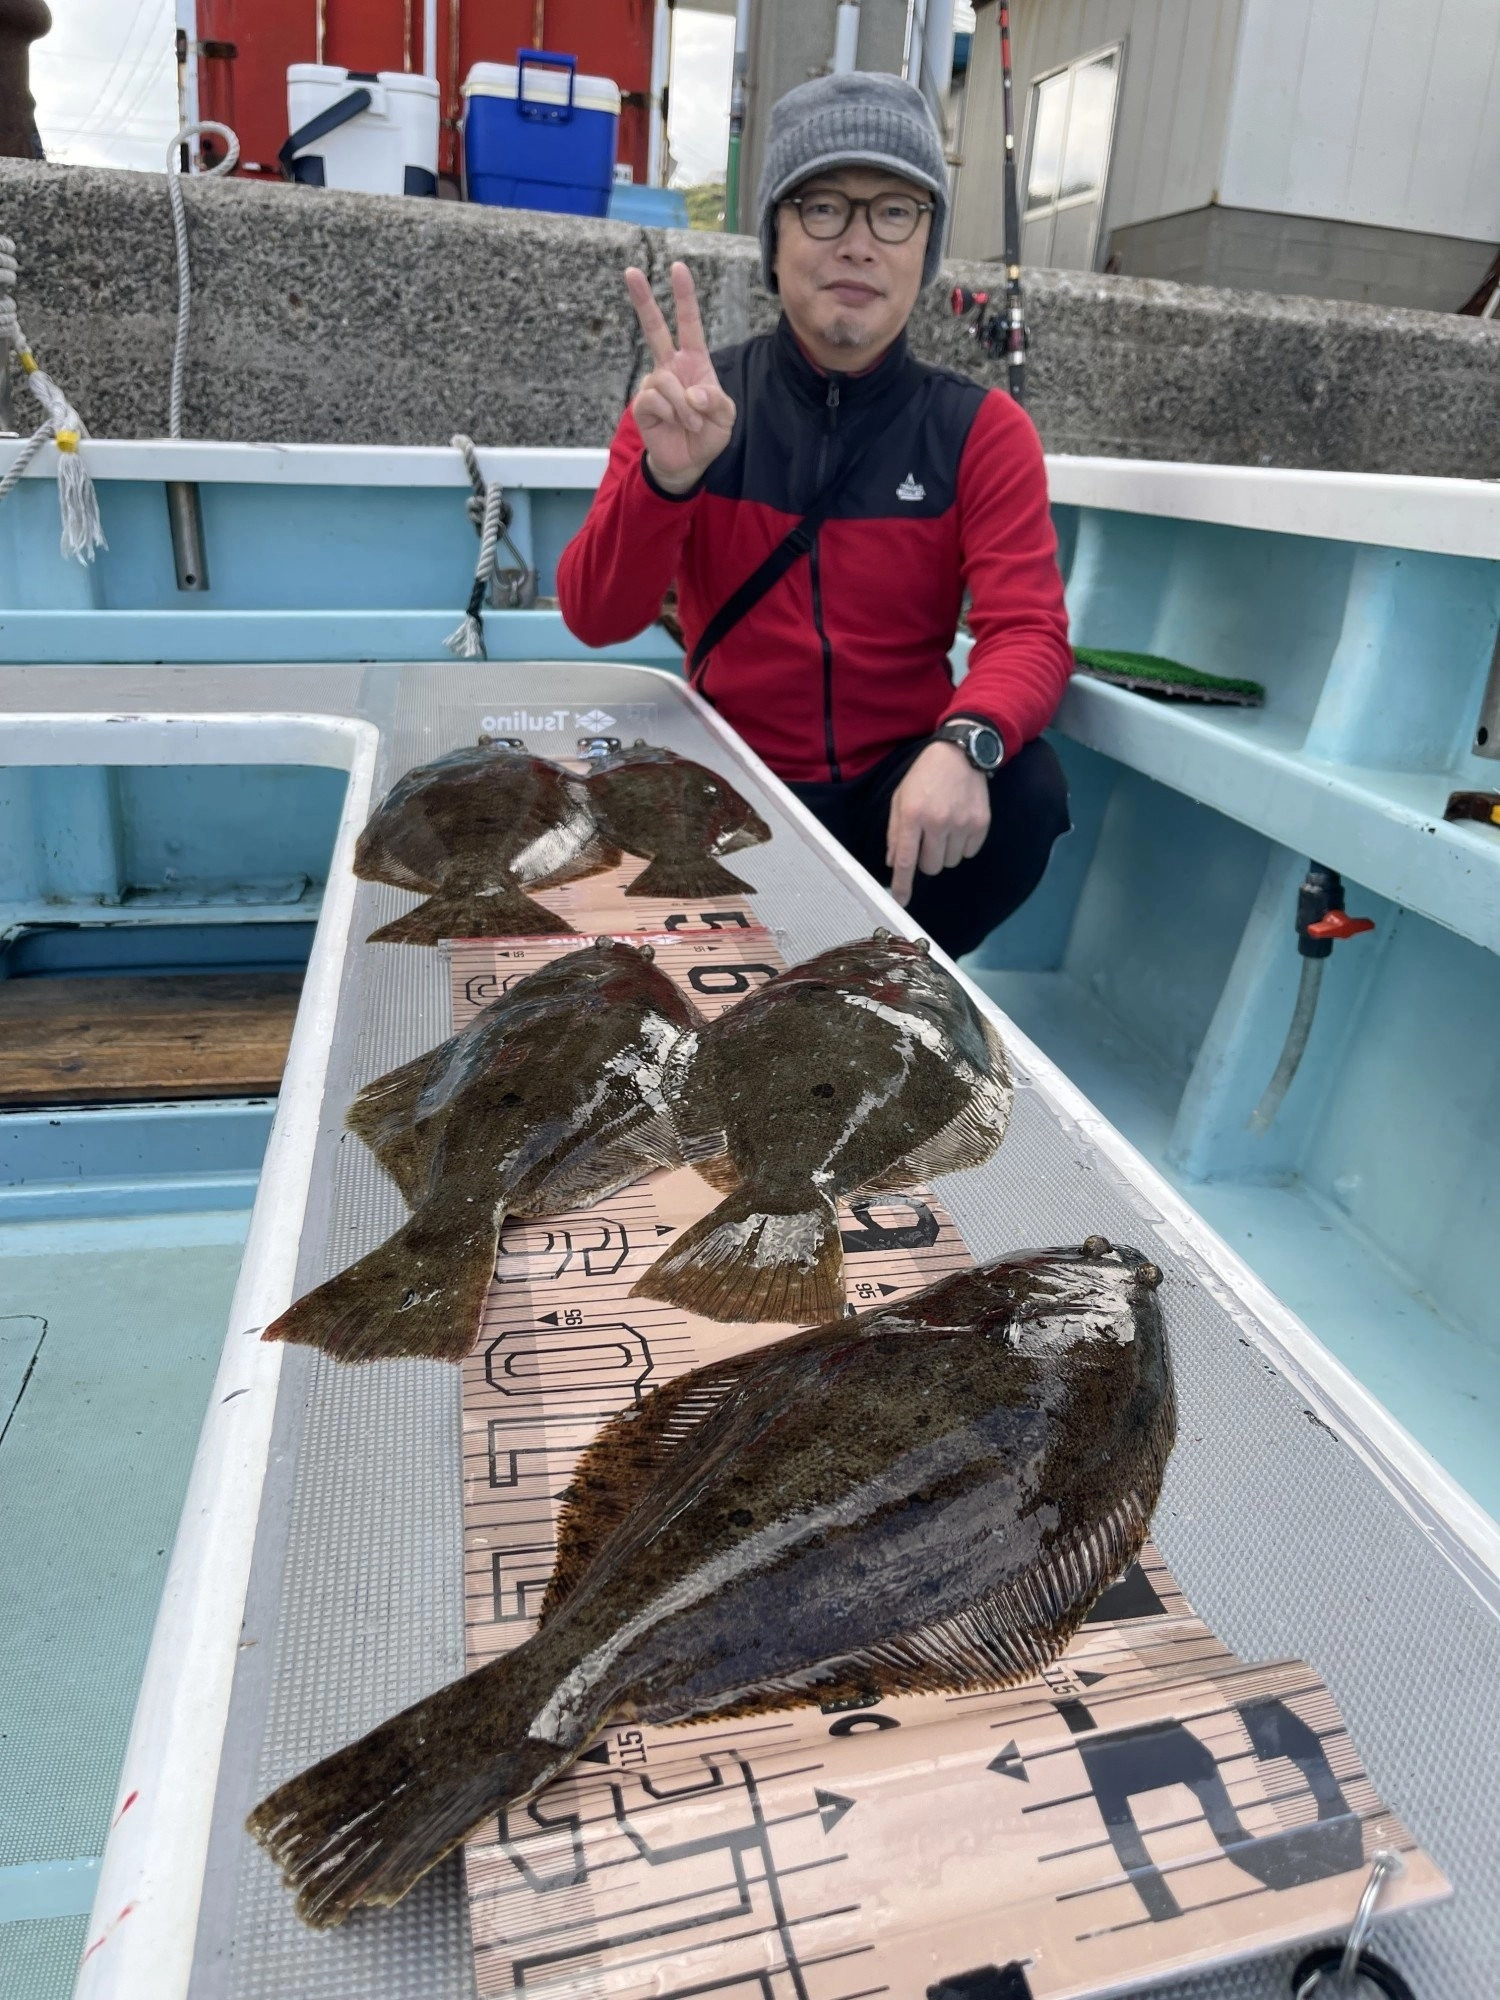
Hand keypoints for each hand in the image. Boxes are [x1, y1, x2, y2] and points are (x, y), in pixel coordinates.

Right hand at [625, 261, 736, 494]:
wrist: (688, 463)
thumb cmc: (708, 434)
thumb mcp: (726, 416)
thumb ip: (716, 400)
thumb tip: (691, 391)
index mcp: (694, 361)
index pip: (689, 324)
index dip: (684, 297)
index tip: (678, 267)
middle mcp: (670, 366)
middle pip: (654, 328)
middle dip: (643, 300)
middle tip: (631, 271)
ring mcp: (654, 383)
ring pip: (664, 380)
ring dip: (684, 405)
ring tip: (692, 423)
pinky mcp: (643, 403)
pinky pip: (655, 398)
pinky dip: (672, 413)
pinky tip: (676, 423)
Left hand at [886, 741, 991, 907]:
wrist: (960, 754)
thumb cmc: (924, 776)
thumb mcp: (901, 798)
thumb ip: (895, 831)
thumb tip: (893, 862)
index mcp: (912, 814)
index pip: (905, 859)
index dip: (902, 884)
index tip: (900, 901)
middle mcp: (938, 821)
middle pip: (930, 867)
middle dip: (926, 860)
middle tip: (927, 841)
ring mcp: (962, 823)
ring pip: (950, 862)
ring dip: (944, 853)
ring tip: (944, 828)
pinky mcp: (981, 823)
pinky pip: (968, 853)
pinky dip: (962, 846)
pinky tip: (959, 825)